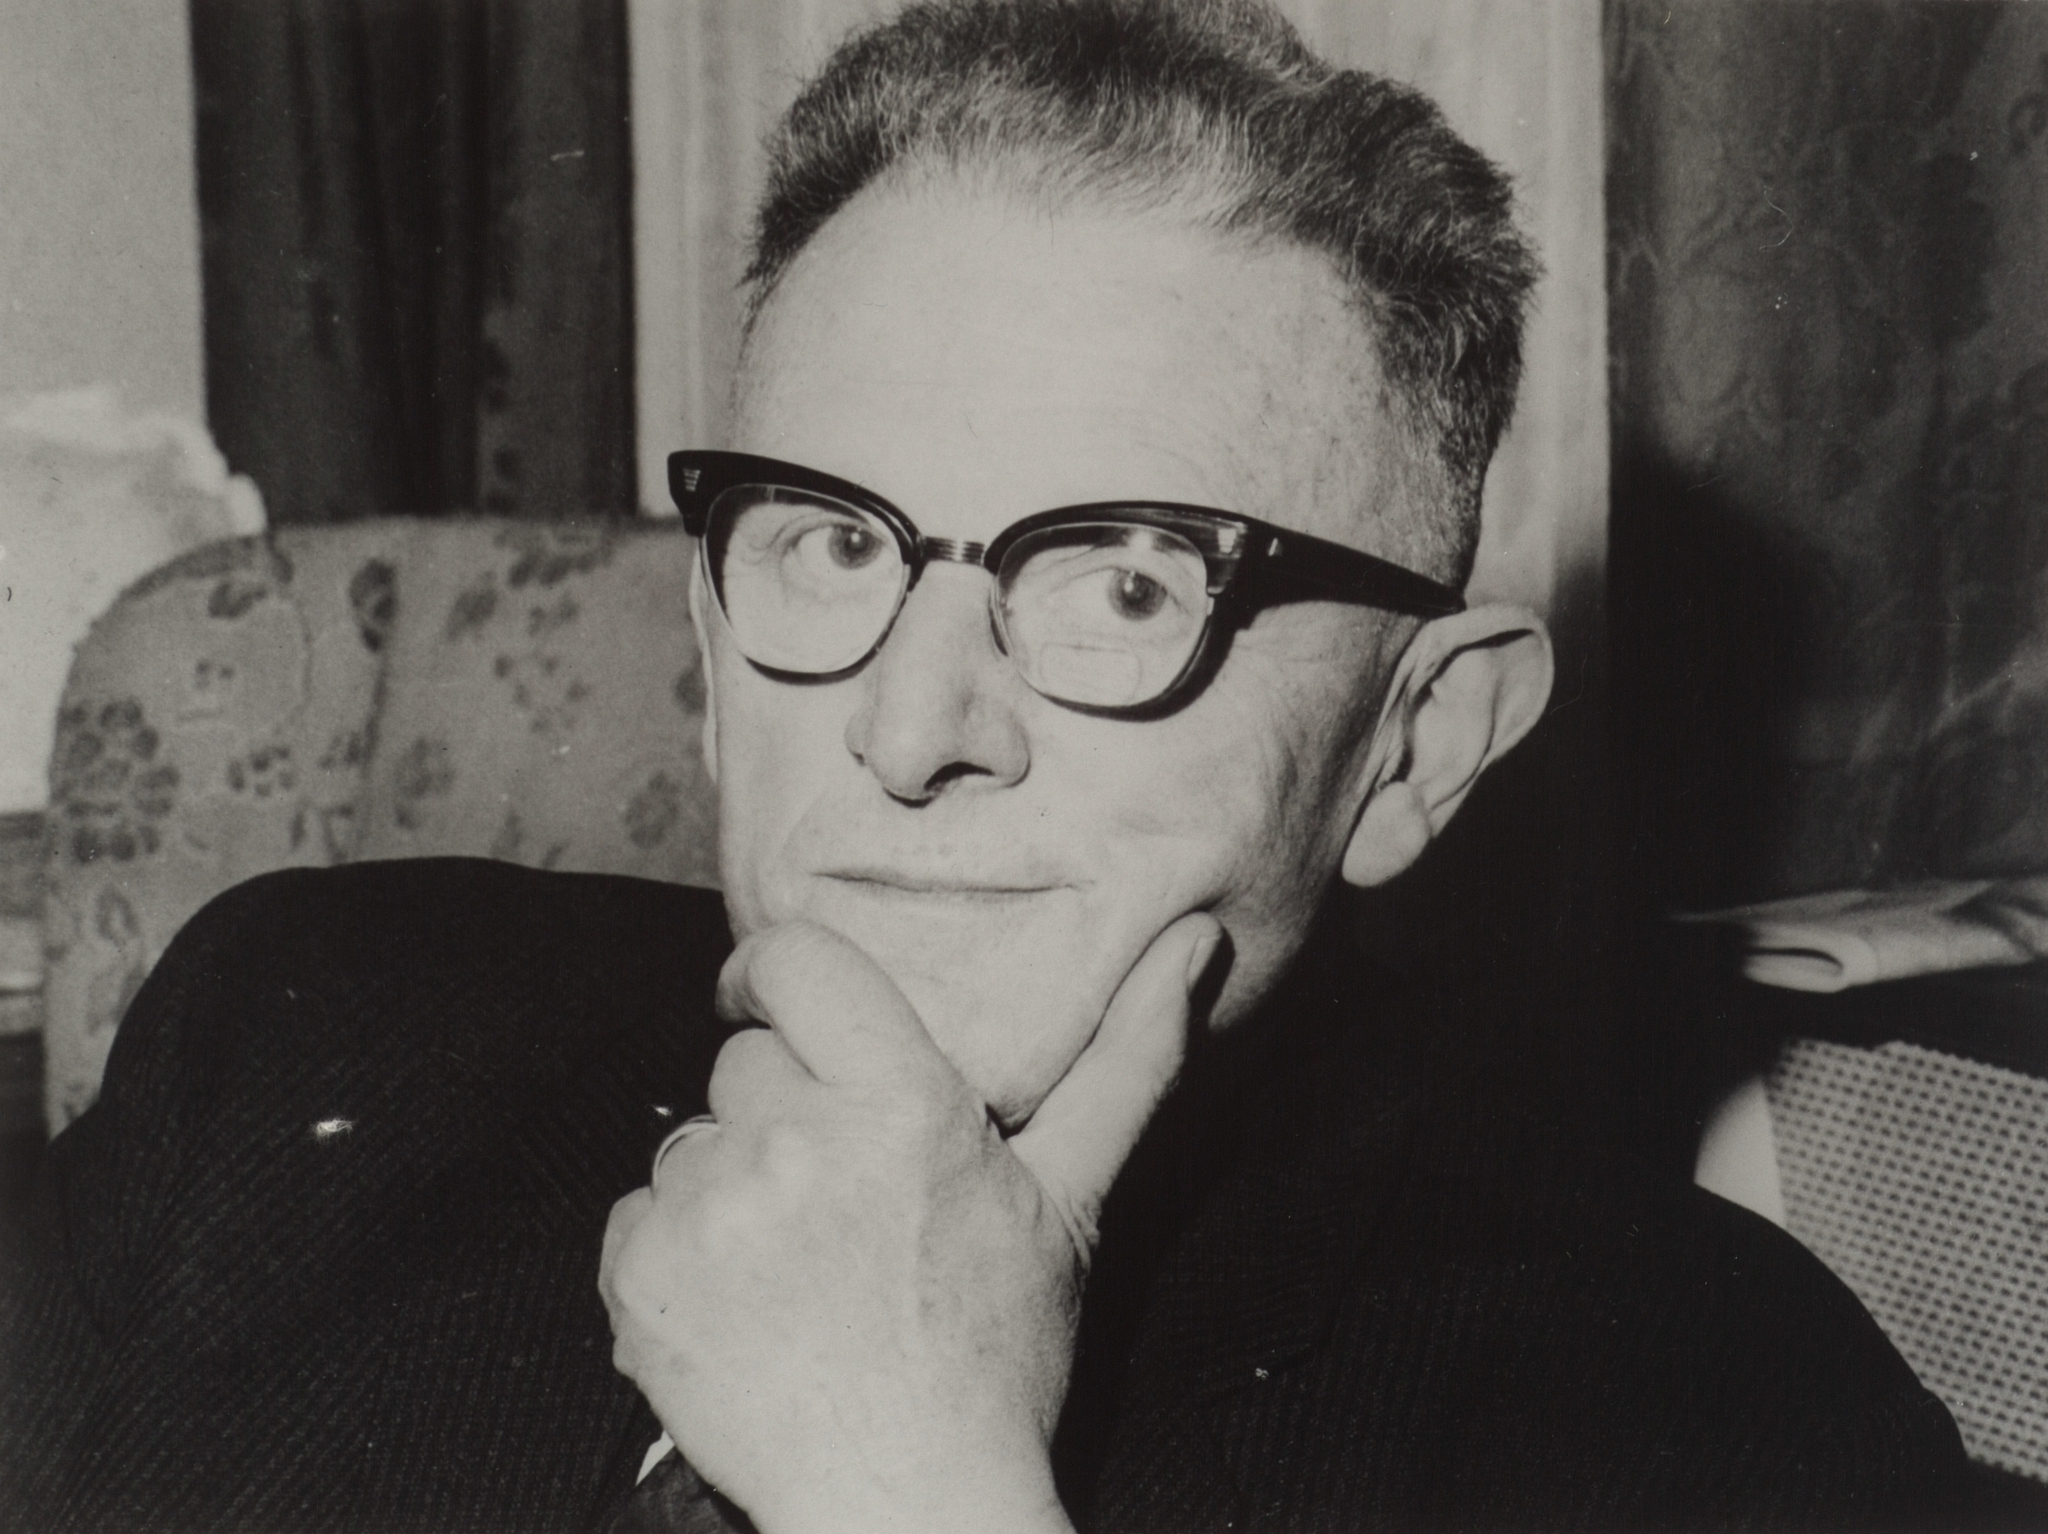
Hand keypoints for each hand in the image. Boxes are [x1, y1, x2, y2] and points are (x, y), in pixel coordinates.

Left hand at [599, 913, 1220, 1533]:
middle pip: (746, 1062)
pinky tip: (744, 1299)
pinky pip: (637, 1212)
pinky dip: (677, 1248)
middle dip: (783, 1109)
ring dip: (732, 1183)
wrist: (907, 1501)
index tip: (777, 1002)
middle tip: (840, 1192)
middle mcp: (795, 1141)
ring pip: (692, 1140)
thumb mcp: (1074, 1197)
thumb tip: (1197, 940)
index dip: (775, 973)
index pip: (796, 961)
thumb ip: (1130, 1056)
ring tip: (799, 1262)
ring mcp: (709, 1210)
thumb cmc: (997, 1355)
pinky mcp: (641, 1277)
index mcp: (900, 1101)